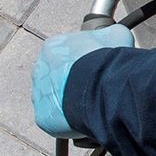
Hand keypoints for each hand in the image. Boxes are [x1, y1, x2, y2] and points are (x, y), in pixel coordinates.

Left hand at [32, 25, 135, 139]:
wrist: (102, 90)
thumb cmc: (106, 63)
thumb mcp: (116, 36)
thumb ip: (109, 34)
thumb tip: (115, 34)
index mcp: (53, 47)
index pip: (64, 54)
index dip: (80, 61)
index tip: (92, 67)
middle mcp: (40, 69)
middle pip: (55, 77)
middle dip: (70, 82)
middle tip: (90, 87)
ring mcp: (39, 94)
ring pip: (53, 99)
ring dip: (67, 102)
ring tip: (88, 105)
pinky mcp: (43, 117)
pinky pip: (54, 120)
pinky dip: (66, 121)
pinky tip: (83, 119)